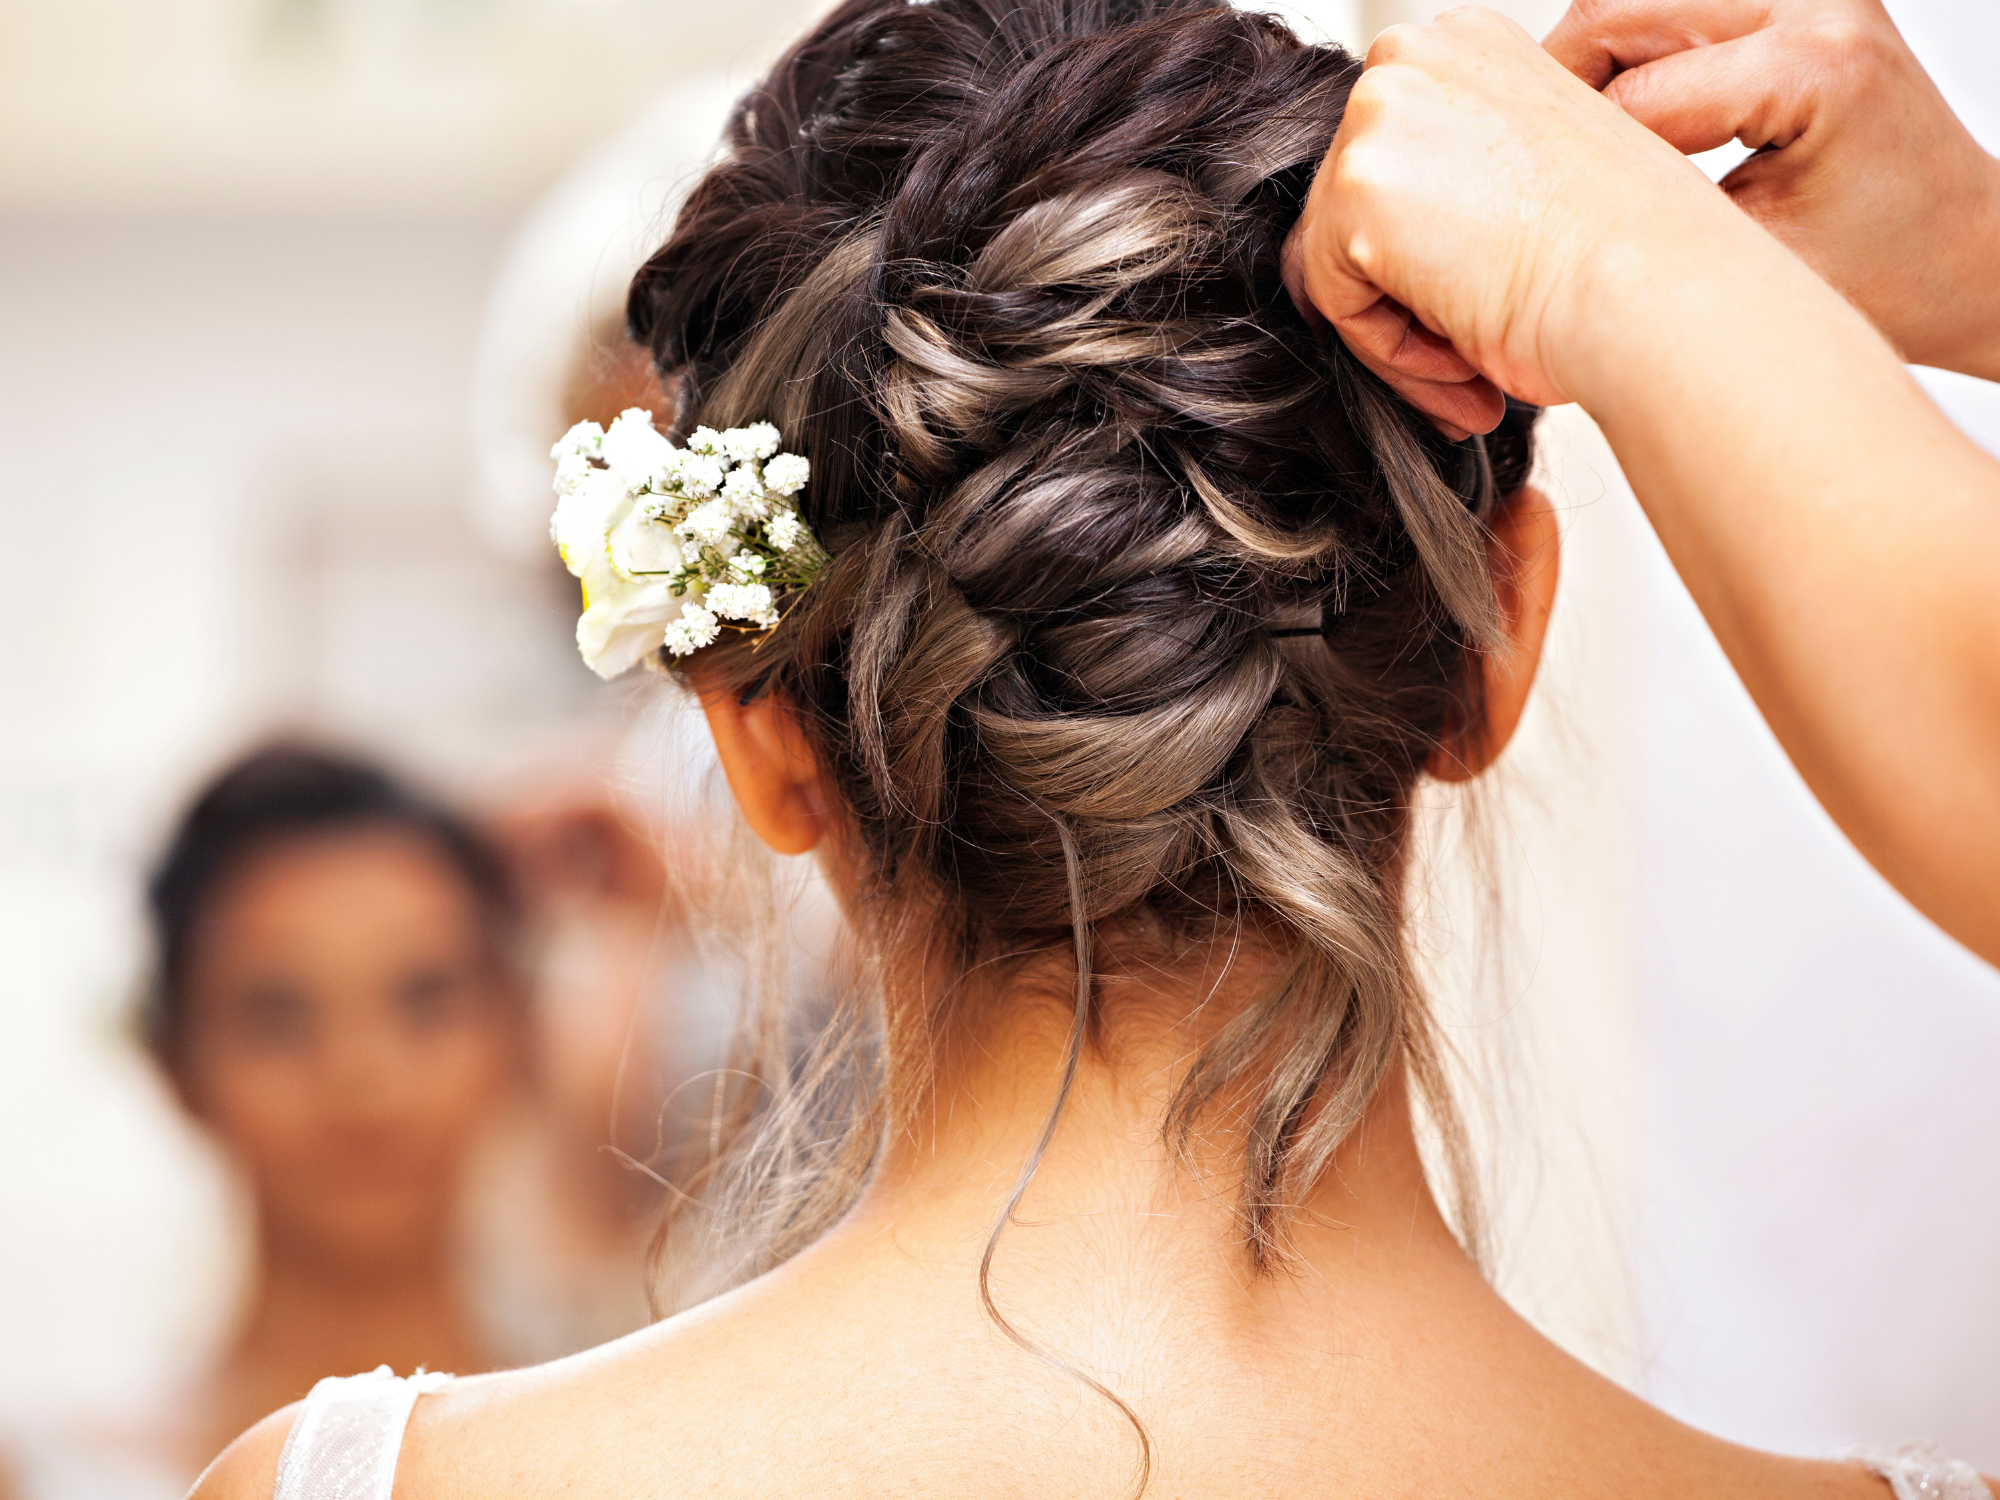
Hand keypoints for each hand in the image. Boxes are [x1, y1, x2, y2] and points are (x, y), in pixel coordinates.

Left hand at [1282, 7, 1738, 413]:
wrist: (1655, 294)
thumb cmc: (1627, 257)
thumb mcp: (1525, 182)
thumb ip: (1451, 180)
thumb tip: (1394, 231)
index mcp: (1461, 45)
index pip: (1389, 162)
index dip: (1424, 253)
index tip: (1477, 306)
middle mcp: (1412, 56)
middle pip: (1346, 208)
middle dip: (1403, 296)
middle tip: (1470, 362)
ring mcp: (1378, 114)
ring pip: (1333, 257)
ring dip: (1398, 330)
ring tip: (1470, 373)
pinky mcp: (1356, 188)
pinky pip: (1330, 299)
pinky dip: (1387, 351)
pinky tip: (1461, 364)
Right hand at [1545, 0, 1999, 378]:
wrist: (1961, 250)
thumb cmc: (1887, 272)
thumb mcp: (1747, 266)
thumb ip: (1647, 226)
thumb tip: (1540, 213)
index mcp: (1814, 64)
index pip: (1632, 100)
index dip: (1566, 167)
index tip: (1526, 224)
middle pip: (1615, 10)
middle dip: (1555, 94)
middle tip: (1530, 175)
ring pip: (1630, 0)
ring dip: (1586, 71)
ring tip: (1572, 151)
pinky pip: (1665, 8)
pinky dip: (1625, 61)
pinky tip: (1618, 123)